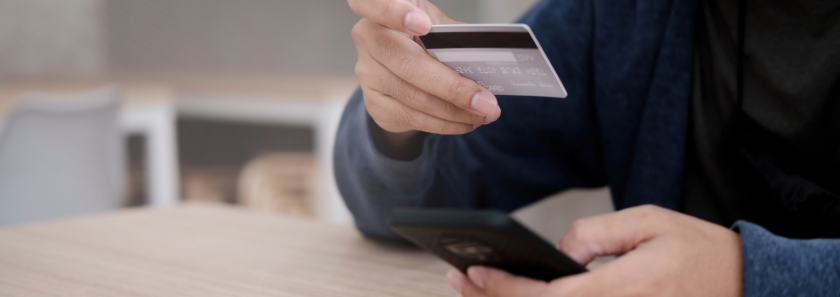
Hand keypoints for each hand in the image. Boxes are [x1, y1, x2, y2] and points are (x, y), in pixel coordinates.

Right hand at [348, 0, 501, 146]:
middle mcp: (368, 38)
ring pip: (415, 98)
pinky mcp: (375, 103)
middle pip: (408, 64)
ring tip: (484, 113)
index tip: (424, 24)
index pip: (375, 3)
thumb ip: (454, 34)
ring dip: (455, 111)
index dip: (396, 12)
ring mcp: (367, 74)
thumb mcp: (435, 24)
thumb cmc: (422, 38)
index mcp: (382, 10)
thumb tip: (492, 54)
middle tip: (486, 101)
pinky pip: (413, 118)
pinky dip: (445, 123)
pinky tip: (466, 121)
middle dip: (453, 87)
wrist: (399, 69)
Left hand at [445, 205, 743, 296]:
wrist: (743, 284)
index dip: (503, 289)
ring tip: (477, 289)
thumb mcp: (648, 222)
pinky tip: (520, 296)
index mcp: (619, 290)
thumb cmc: (699, 252)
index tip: (473, 273)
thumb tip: (558, 250)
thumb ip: (595, 234)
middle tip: (459, 279)